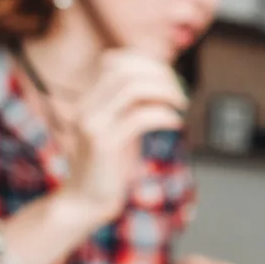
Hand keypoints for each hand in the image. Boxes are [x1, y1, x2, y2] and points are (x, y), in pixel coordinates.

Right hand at [55, 50, 186, 226]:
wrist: (84, 203)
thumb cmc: (108, 168)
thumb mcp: (122, 130)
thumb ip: (133, 108)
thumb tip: (163, 87)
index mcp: (89, 99)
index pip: (114, 60)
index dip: (145, 62)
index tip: (169, 79)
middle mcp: (86, 106)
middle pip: (125, 69)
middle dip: (160, 74)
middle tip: (180, 94)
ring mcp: (92, 123)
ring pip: (132, 88)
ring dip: (164, 91)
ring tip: (180, 105)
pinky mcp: (104, 144)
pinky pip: (138, 118)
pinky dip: (163, 116)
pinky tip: (175, 124)